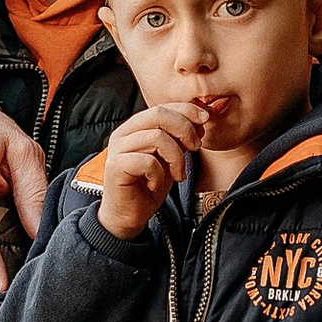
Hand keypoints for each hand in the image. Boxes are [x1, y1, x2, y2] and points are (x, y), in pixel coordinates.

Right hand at [96, 105, 203, 241]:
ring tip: (177, 174)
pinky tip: (155, 183)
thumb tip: (202, 119)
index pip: (163, 107)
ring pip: (157, 137)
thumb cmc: (149, 185)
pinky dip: (159, 174)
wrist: (129, 215)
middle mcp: (124, 133)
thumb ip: (181, 138)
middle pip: (159, 114)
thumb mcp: (171, 157)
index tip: (206, 119)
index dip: (187, 110)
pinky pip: (148, 161)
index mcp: (136, 126)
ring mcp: (118, 149)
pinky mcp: (116, 166)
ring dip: (176, 157)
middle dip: (185, 129)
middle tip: (194, 148)